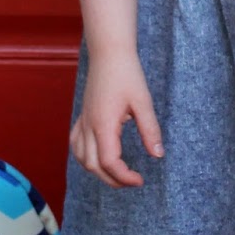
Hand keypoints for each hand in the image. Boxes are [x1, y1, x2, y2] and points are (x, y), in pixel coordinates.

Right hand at [70, 48, 163, 187]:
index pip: (109, 162)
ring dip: (98, 171)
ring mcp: (83, 121)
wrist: (109, 53)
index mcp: (104, 125)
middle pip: (93, 166)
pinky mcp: (83, 117)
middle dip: (112, 180)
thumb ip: (150, 130)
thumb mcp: (143, 102)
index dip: (124, 177)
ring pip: (82, 158)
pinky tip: (97, 158)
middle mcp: (89, 126)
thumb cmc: (127, 74)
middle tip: (133, 181)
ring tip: (118, 174)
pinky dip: (85, 157)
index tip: (140, 180)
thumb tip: (158, 154)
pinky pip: (76, 144)